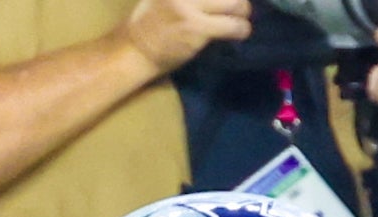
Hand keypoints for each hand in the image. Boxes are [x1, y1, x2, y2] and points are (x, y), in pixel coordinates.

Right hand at [121, 0, 251, 75]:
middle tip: (240, 7)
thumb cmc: (148, 22)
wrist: (134, 50)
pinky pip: (231, 26)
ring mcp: (190, 7)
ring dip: (243, 12)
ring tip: (241, 19)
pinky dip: (241, 29)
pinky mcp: (196, 28)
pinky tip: (239, 33)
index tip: (231, 2)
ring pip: (234, 3)